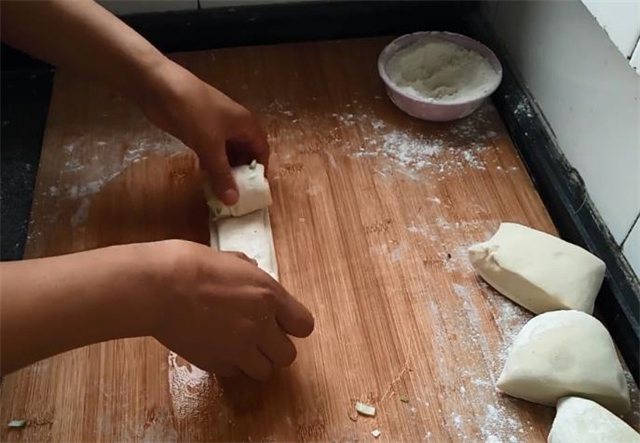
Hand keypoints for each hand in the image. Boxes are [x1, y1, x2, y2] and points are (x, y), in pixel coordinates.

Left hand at [139, 61, 269, 205]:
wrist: (160, 87)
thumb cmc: (194, 113)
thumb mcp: (210, 146)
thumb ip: (222, 174)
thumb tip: (234, 201)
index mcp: (246, 125)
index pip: (262, 151)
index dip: (260, 170)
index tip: (253, 191)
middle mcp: (235, 126)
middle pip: (245, 154)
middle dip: (241, 174)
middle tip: (235, 195)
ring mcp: (216, 128)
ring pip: (227, 154)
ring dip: (225, 171)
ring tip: (221, 193)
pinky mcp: (199, 131)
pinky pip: (211, 152)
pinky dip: (211, 165)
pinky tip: (206, 179)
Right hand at [155, 241, 313, 379]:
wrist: (159, 287)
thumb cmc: (190, 264)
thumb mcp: (229, 258)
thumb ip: (248, 271)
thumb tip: (252, 271)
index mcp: (269, 295)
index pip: (304, 325)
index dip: (294, 326)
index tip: (282, 323)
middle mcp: (261, 325)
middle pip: (288, 356)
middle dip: (276, 349)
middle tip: (259, 338)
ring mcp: (239, 348)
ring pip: (264, 372)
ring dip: (255, 361)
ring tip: (238, 346)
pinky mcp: (216, 363)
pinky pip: (235, 373)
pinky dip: (230, 365)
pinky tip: (216, 347)